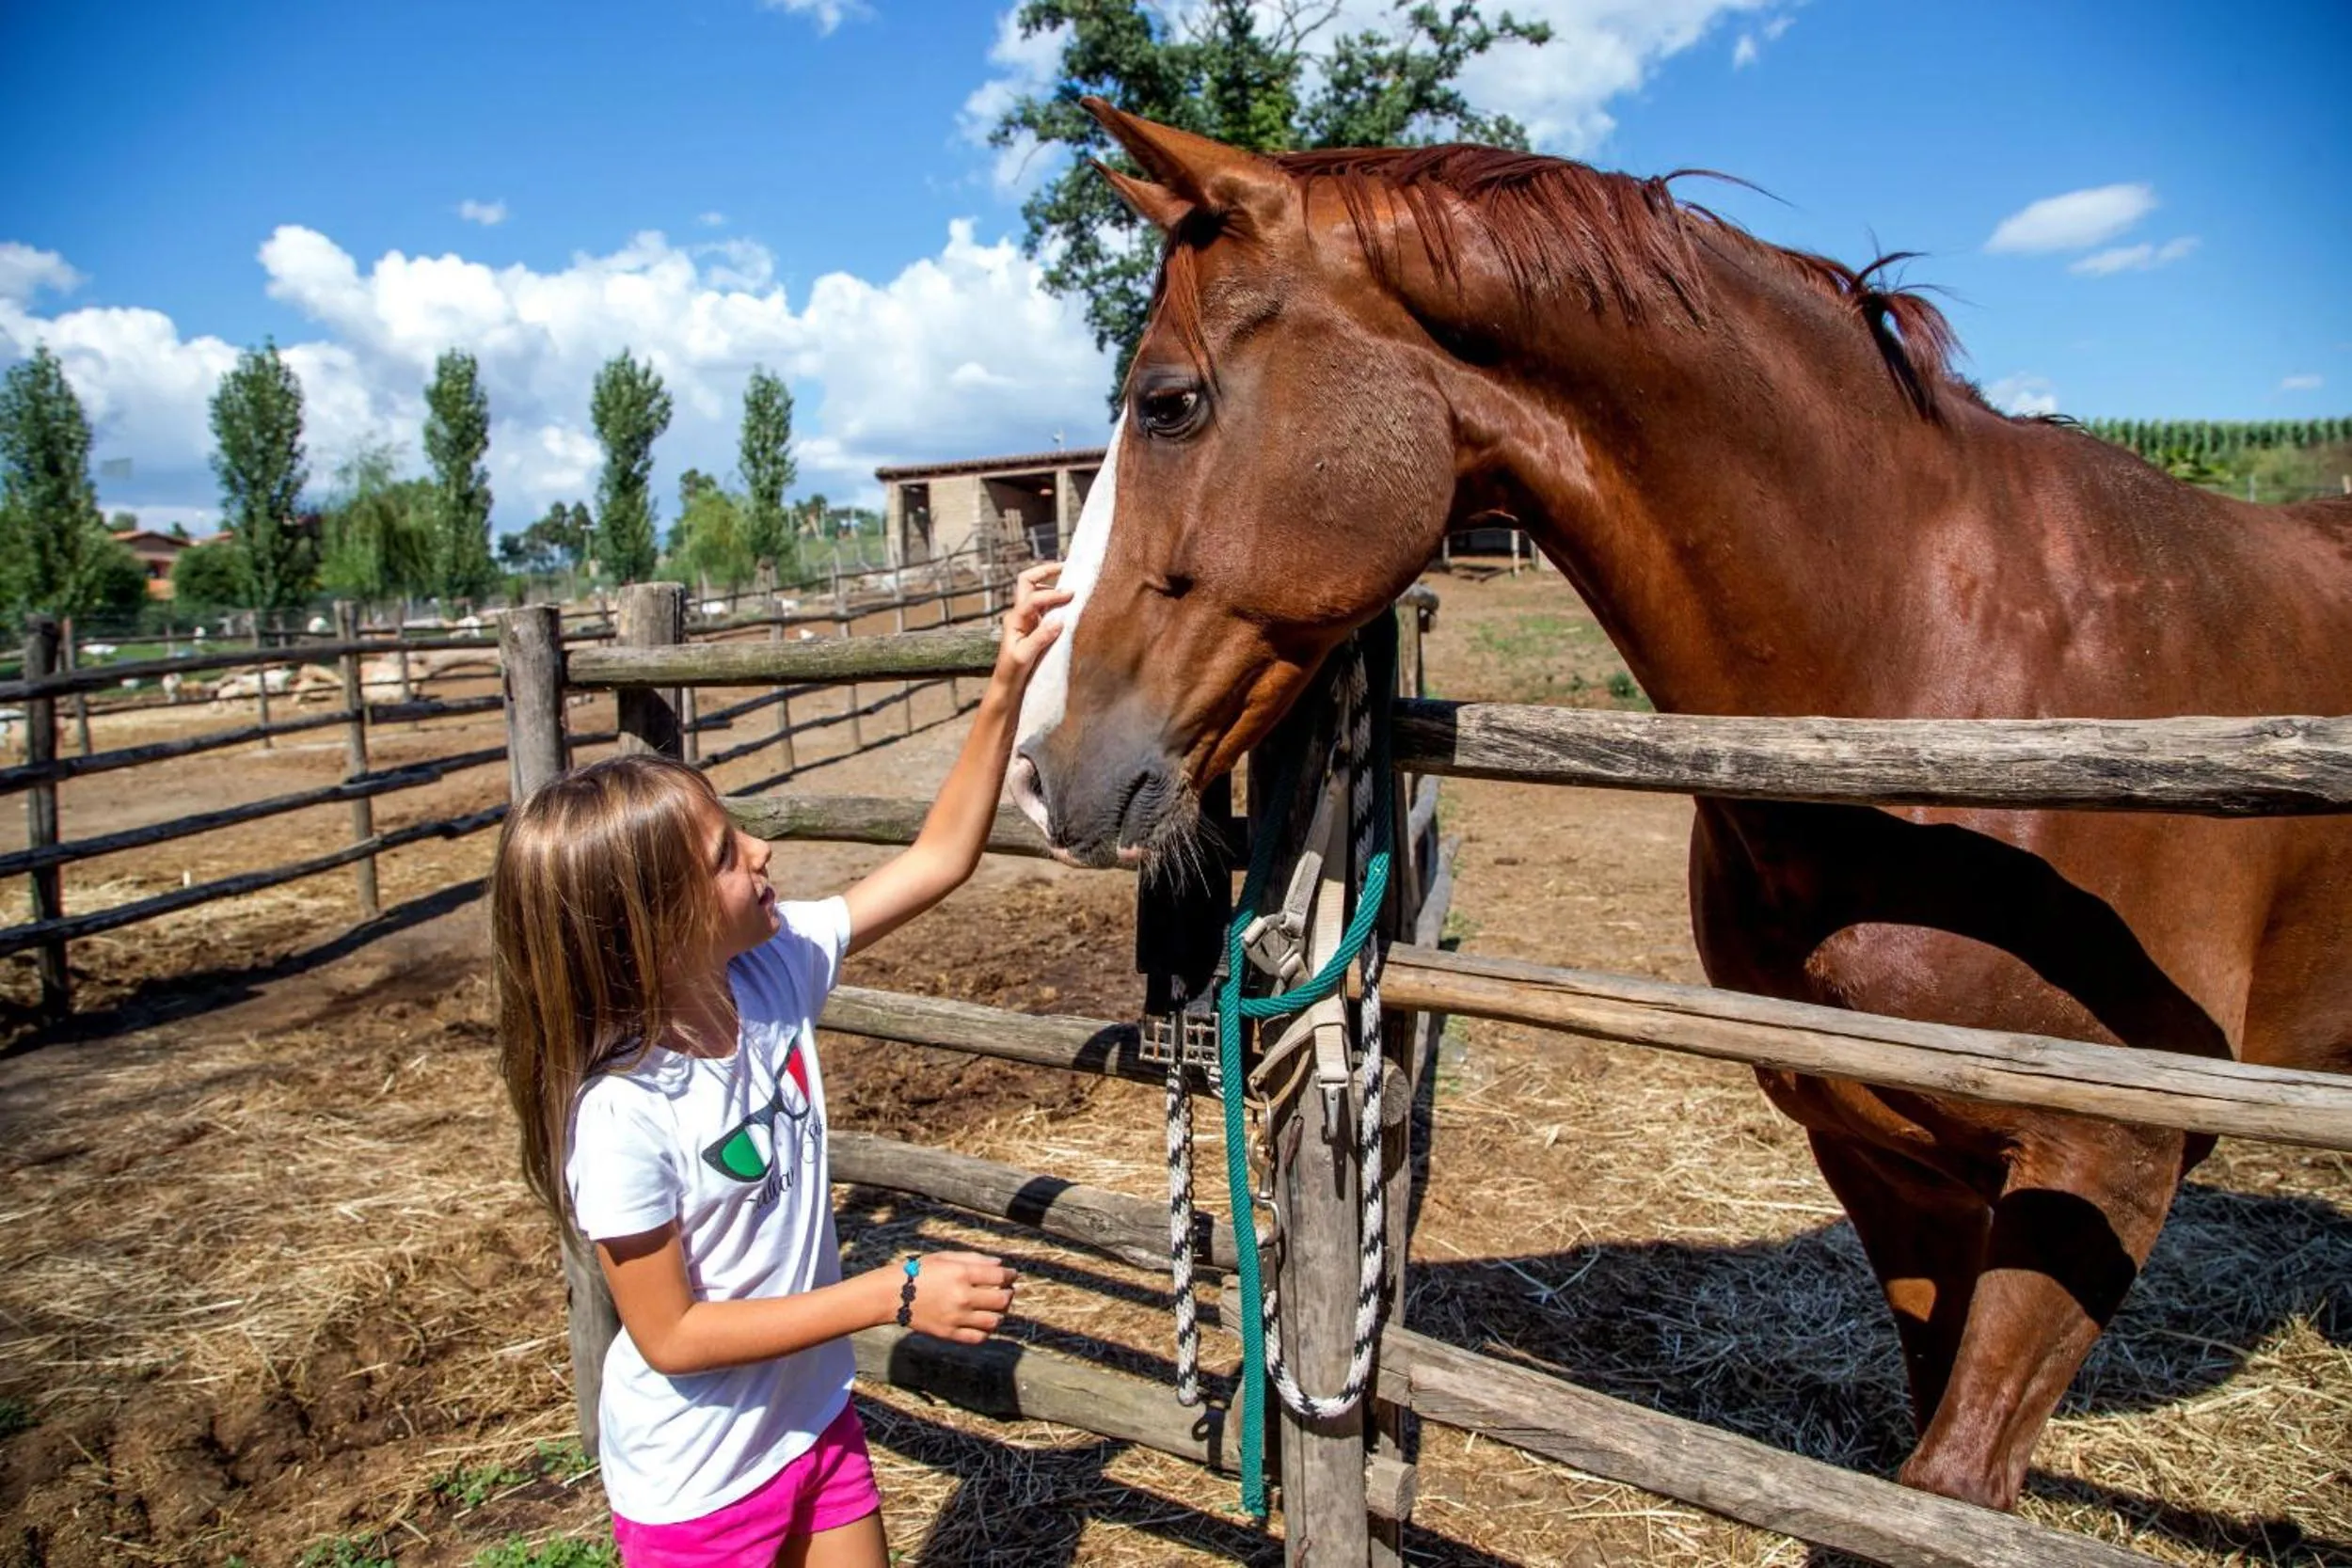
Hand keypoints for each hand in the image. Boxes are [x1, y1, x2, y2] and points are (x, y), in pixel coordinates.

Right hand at [891, 1251, 1017, 1343]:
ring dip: (1000, 1314)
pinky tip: (983, 1322)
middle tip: (1006, 1291)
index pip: (1000, 1276)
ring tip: (995, 1308)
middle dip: (1008, 1294)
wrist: (892, 1294)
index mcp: (961, 1274)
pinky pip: (978, 1337)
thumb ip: (974, 1259)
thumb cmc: (918, 1271)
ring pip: (994, 1321)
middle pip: (1002, 1300)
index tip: (1012, 1275)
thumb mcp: (946, 1257)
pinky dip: (986, 1331)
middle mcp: (961, 1296)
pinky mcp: (949, 1333)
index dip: (1011, 1275)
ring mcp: (956, 1317)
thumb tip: (1000, 1263)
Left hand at [992, 563, 1070, 691]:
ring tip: (1071, 586)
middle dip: (1045, 571)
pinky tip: (1069, 605)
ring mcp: (1026, 620)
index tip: (1072, 595)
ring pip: (1036, 591)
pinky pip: (1044, 606)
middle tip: (1066, 568)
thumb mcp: (1025, 656)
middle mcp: (1018, 615)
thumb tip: (1060, 620)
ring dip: (1051, 584)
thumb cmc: (1012, 672)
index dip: (1052, 594)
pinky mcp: (1033, 627)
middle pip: (1027, 581)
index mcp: (1014, 619)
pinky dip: (1055, 600)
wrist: (1007, 687)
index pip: (1033, 597)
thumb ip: (1041, 637)